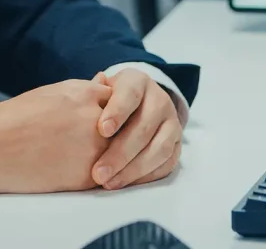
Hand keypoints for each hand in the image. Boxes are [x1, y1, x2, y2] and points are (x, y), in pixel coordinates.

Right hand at [0, 79, 111, 194]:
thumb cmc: (18, 117)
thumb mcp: (53, 92)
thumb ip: (84, 89)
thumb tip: (105, 82)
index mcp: (84, 95)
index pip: (119, 98)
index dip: (114, 106)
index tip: (109, 112)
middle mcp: (92, 121)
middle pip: (125, 124)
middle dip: (118, 128)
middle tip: (107, 133)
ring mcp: (91, 151)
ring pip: (119, 150)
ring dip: (113, 150)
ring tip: (92, 151)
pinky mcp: (85, 178)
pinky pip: (108, 172)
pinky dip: (103, 169)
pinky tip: (85, 166)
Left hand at [91, 69, 181, 190]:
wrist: (136, 104)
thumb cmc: (109, 99)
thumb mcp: (100, 90)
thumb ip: (93, 93)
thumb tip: (88, 92)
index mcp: (138, 82)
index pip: (131, 94)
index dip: (118, 112)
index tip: (102, 130)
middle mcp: (160, 100)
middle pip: (145, 127)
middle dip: (121, 152)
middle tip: (98, 172)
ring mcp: (172, 122)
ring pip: (160, 148)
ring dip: (133, 169)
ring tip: (108, 182)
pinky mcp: (177, 145)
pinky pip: (166, 164)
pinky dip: (145, 176)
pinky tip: (124, 183)